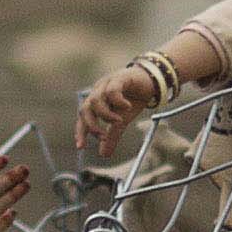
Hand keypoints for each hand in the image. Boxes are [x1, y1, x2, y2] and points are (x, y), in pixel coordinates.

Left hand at [76, 45, 190, 155]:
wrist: (151, 80)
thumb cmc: (133, 99)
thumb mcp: (122, 120)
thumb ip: (112, 135)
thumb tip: (104, 154)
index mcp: (96, 101)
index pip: (83, 117)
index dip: (80, 131)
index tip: (81, 146)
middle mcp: (98, 91)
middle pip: (85, 109)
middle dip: (92, 126)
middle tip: (103, 137)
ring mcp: (107, 83)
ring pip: (96, 100)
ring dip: (105, 115)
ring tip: (118, 121)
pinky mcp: (120, 77)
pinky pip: (112, 90)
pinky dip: (117, 101)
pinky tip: (126, 107)